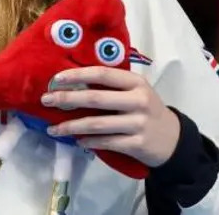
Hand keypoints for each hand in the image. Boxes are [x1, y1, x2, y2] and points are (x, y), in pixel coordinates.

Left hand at [41, 66, 180, 167]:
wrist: (172, 139)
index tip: (56, 79)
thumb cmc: (146, 110)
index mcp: (135, 82)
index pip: (102, 74)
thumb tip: (72, 83)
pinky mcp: (137, 144)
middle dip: (67, 99)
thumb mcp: (135, 92)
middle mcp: (138, 100)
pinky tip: (76, 141)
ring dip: (71, 126)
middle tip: (46, 100)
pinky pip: (106, 142)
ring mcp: (138, 123)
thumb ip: (112, 86)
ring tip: (53, 129)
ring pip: (97, 124)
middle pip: (95, 98)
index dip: (77, 75)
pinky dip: (88, 142)